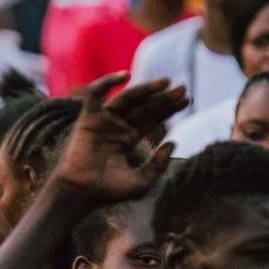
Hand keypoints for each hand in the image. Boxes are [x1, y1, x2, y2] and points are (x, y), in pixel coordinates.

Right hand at [51, 76, 183, 204]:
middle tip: (183, 88)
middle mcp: (117, 126)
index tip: (187, 99)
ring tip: (166, 83)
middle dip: (163, 97)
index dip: (169, 108)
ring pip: (126, 98)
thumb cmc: (108, 192)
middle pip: (143, 106)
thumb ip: (158, 164)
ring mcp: (103, 120)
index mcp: (128, 138)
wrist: (82, 193)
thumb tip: (173, 142)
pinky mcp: (88, 117)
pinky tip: (125, 76)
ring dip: (145, 89)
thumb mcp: (142, 182)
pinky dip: (107, 82)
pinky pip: (95, 94)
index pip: (152, 118)